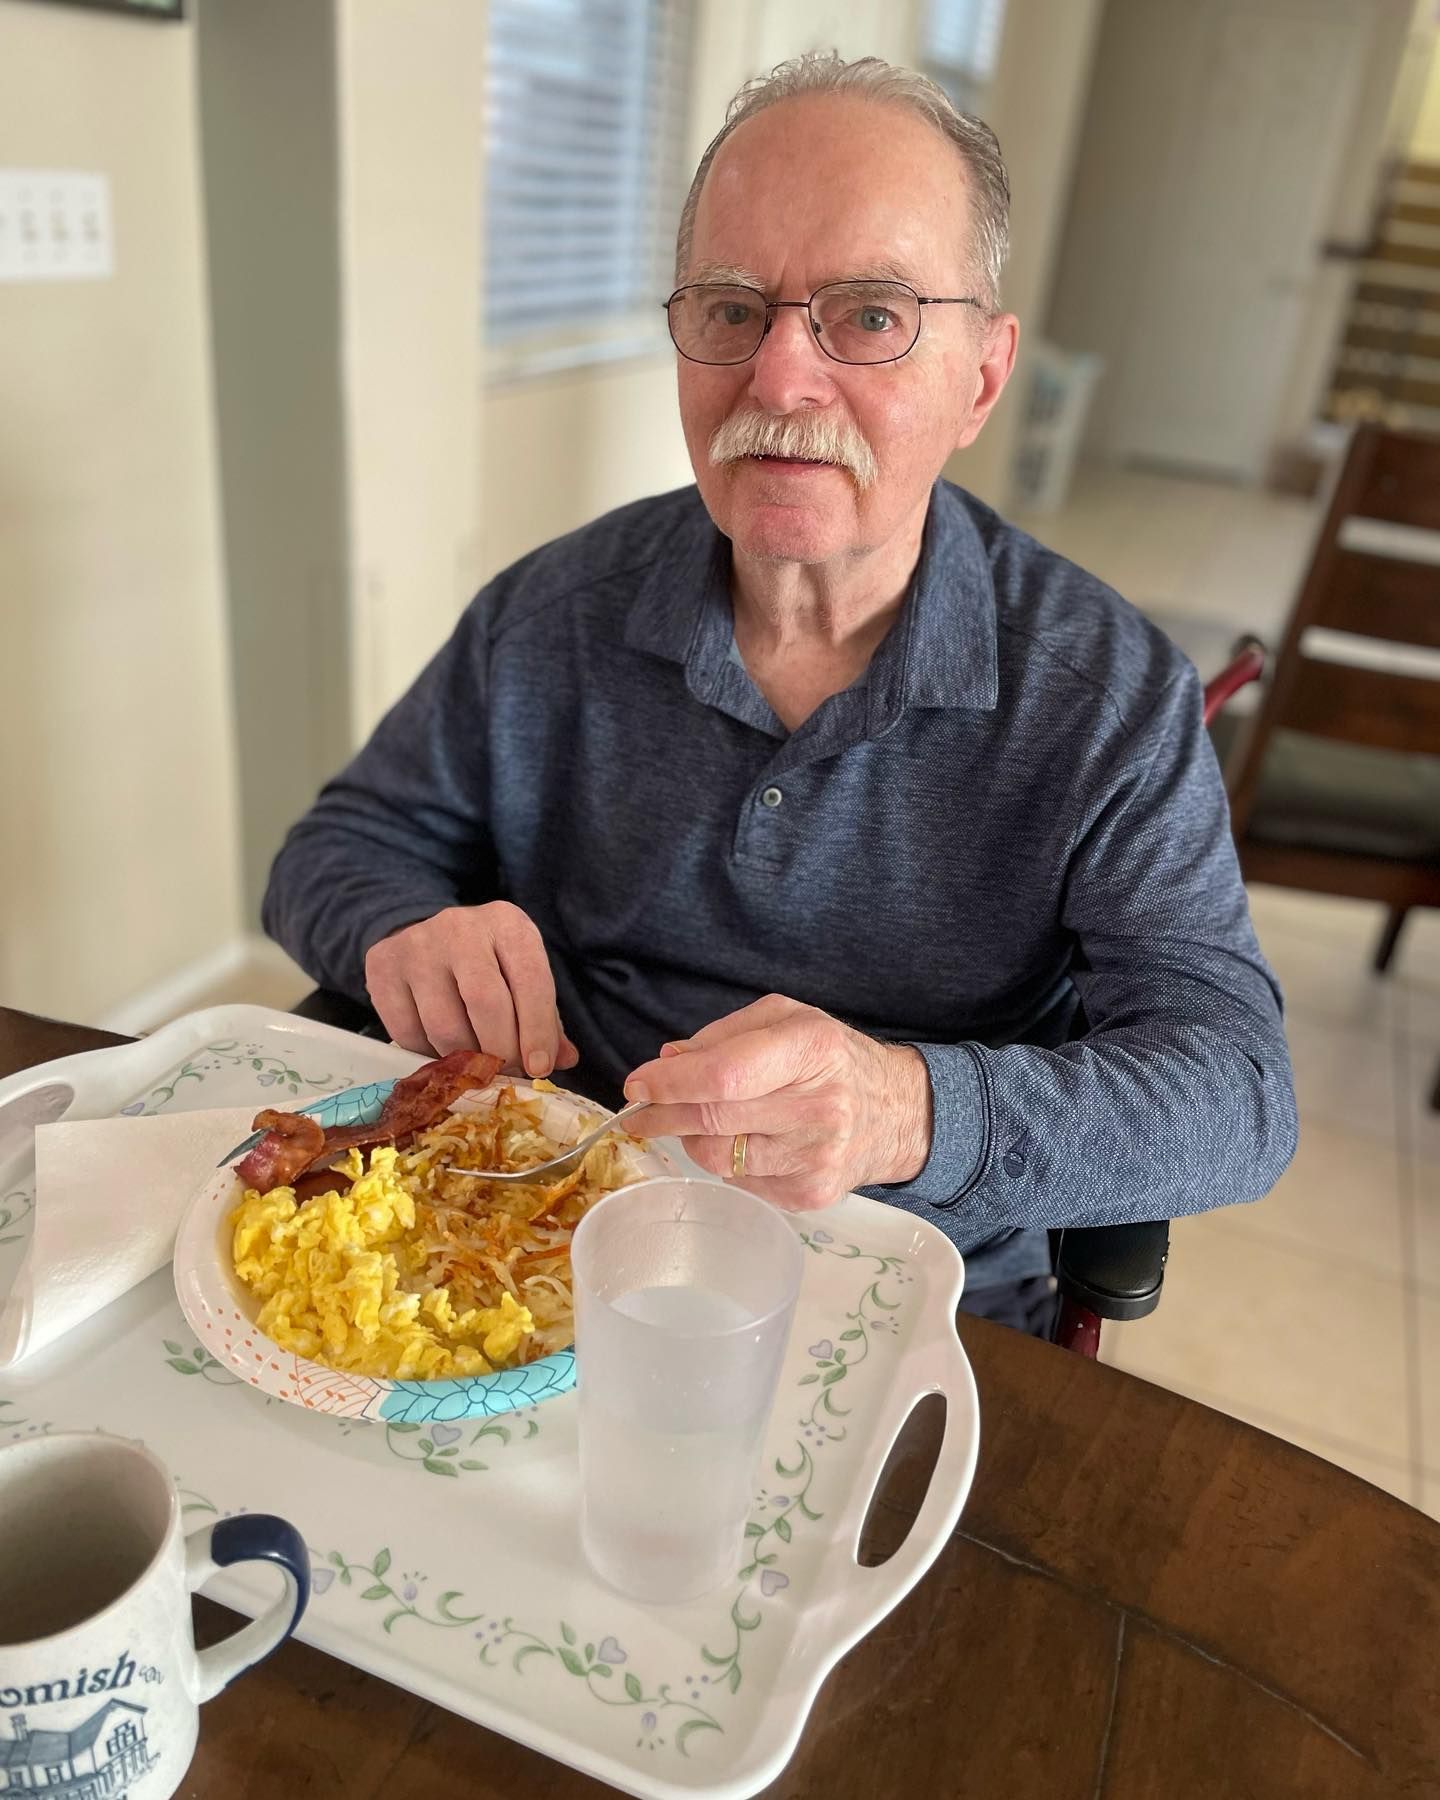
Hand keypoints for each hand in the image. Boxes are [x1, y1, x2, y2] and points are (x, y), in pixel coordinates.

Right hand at [363, 903, 578, 1074]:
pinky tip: (441, 1051)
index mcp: (506, 923)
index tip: (540, 1068)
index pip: (530, 979)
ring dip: (464, 1060)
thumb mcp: (522, 976)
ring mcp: (417, 945)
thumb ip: (545, 1018)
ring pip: (443, 1025)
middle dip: (501, 1051)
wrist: (427, 935)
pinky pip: (406, 1032)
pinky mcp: (382, 966)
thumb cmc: (488, 963)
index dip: (537, 1030)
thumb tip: (563, 1060)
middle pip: (485, 1002)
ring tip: (475, 1066)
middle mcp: (460, 927)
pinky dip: (428, 1055)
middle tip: (505, 1074)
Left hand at [623, 995, 931, 1210]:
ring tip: (706, 1120)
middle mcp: (818, 1106)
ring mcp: (816, 1157)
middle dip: (662, 1114)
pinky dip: (729, 1162)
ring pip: (717, 1158)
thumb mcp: (787, 1021)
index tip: (638, 1083)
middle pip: (712, 1120)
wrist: (900, 1113)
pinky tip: (750, 1142)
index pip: (723, 1075)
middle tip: (639, 1110)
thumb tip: (668, 1060)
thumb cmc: (834, 1059)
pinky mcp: (811, 1195)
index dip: (670, 1083)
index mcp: (811, 1050)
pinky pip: (740, 1183)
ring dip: (694, 1139)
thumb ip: (724, 1036)